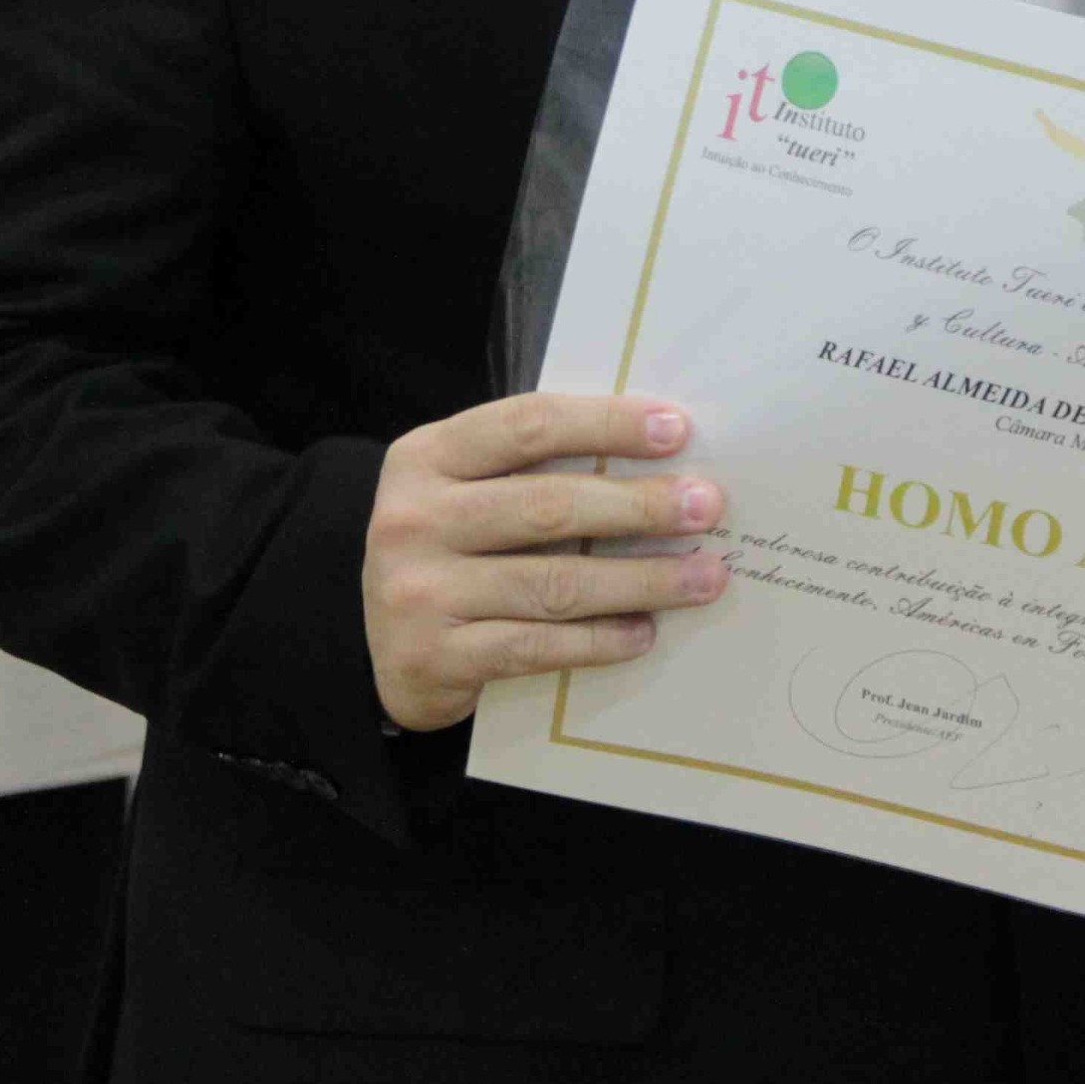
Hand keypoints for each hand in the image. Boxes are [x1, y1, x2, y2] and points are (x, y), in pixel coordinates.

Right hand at [360, 392, 729, 732]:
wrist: (377, 644)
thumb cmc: (451, 548)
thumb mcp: (469, 489)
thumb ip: (537, 466)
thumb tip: (661, 458)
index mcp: (426, 457)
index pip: (529, 425)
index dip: (607, 424)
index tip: (677, 430)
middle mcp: (413, 520)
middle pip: (548, 506)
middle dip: (640, 507)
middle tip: (707, 507)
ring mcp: (418, 592)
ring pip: (554, 584)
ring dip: (641, 580)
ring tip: (704, 576)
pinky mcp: (434, 658)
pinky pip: (537, 646)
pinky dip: (599, 640)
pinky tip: (645, 632)